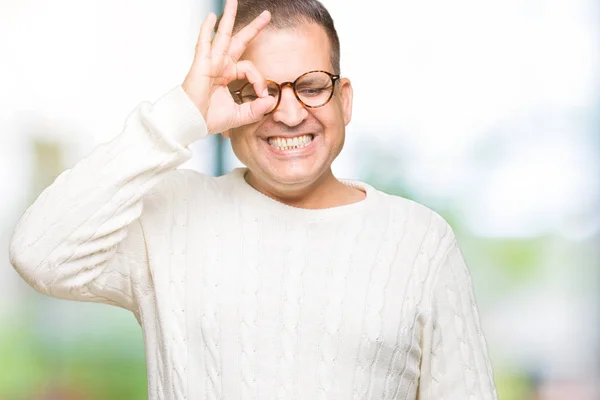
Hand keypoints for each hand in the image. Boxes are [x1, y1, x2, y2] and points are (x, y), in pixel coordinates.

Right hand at [182, 0, 274, 134]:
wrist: (191, 123)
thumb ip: (256, 110)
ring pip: (222, 35)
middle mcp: (220, 65)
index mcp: (227, 75)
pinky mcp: (201, 64)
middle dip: (253, 27)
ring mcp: (210, 63)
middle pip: (239, 41)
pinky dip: (206, 30)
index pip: (250, 68)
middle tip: (266, 14)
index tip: (262, 95)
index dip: (260, 80)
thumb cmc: (208, 119)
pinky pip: (204, 43)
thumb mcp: (239, 115)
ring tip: (233, 1)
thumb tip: (270, 101)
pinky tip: (211, 17)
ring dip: (228, 18)